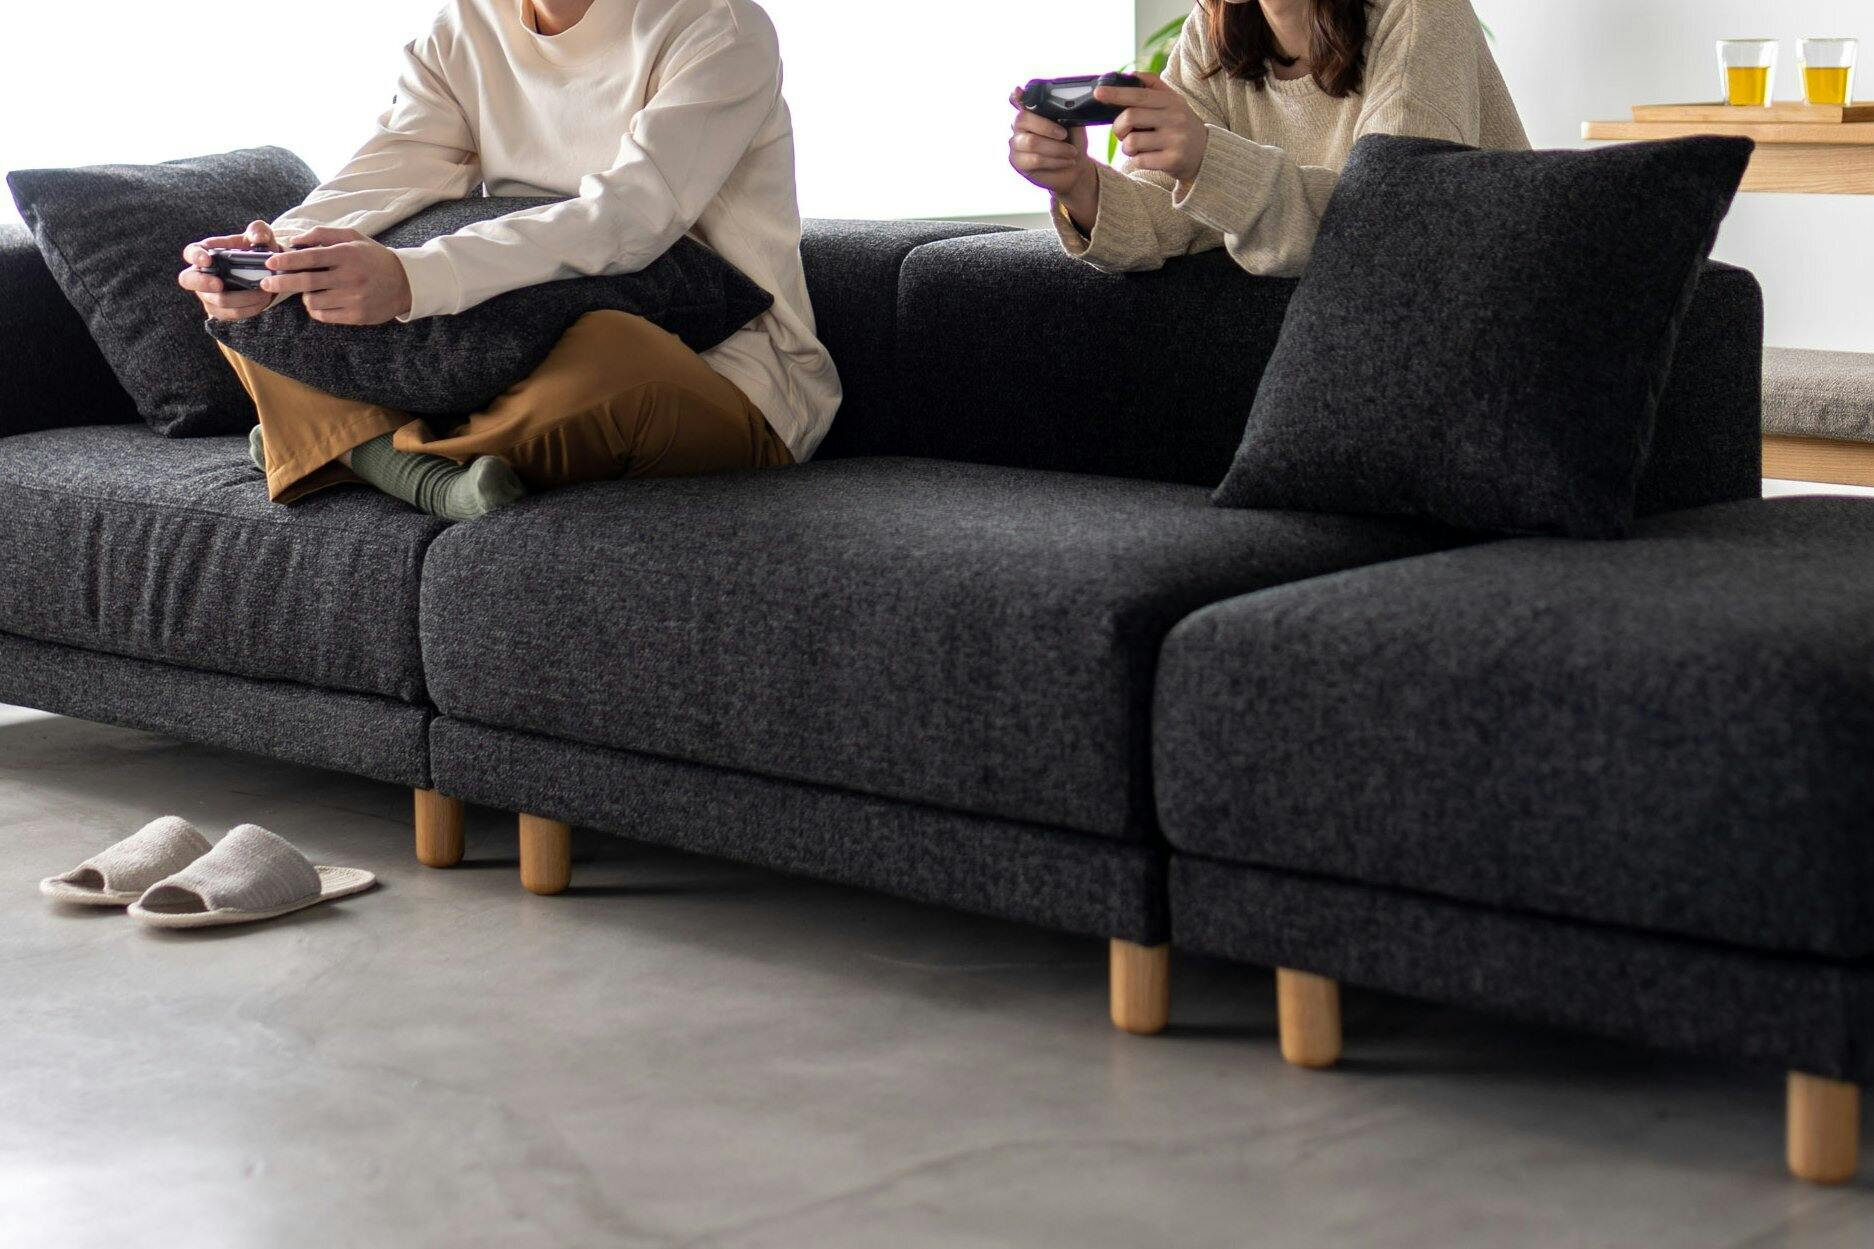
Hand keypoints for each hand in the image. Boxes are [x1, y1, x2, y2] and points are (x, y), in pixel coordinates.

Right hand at [178, 220, 278, 321]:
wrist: (267, 271)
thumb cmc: (256, 250)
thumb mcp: (260, 236)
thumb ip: (259, 231)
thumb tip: (259, 237)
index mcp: (206, 252)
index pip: (190, 252)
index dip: (195, 256)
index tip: (207, 259)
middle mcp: (201, 274)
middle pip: (188, 280)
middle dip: (203, 283)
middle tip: (219, 285)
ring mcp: (209, 294)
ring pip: (217, 301)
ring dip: (241, 298)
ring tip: (262, 292)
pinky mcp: (222, 310)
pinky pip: (232, 314)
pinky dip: (249, 309)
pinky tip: (262, 301)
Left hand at [259, 226, 412, 325]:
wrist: (405, 283)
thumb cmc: (373, 257)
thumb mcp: (352, 237)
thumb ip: (322, 235)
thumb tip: (294, 240)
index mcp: (347, 255)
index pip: (309, 257)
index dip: (286, 261)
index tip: (270, 263)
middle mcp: (350, 277)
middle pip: (305, 281)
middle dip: (280, 282)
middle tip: (266, 283)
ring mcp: (353, 298)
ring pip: (312, 301)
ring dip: (304, 296)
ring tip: (308, 290)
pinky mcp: (356, 316)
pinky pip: (324, 315)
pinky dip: (316, 309)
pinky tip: (320, 302)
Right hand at [1008, 88, 1099, 230]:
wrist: (1075, 166)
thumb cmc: (1072, 142)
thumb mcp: (1074, 124)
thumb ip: (1065, 113)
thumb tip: (1065, 104)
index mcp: (1032, 111)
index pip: (1020, 100)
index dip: (1018, 96)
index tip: (1018, 90)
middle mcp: (1020, 125)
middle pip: (1023, 119)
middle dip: (1047, 127)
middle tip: (1064, 135)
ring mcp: (1016, 143)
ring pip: (1031, 142)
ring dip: (1056, 148)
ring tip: (1072, 152)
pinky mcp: (1018, 162)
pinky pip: (1035, 159)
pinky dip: (1054, 161)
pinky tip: (1066, 161)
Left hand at [1097, 71, 1209, 184]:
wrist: (1205, 153)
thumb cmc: (1180, 124)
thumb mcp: (1173, 101)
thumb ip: (1153, 86)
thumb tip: (1129, 74)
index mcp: (1171, 101)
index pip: (1139, 94)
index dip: (1116, 93)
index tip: (1098, 93)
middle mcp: (1175, 118)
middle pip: (1130, 117)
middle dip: (1118, 127)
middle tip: (1121, 132)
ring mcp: (1175, 140)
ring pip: (1132, 142)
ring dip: (1126, 147)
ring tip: (1136, 147)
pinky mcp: (1173, 160)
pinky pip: (1139, 160)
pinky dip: (1136, 160)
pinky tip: (1145, 158)